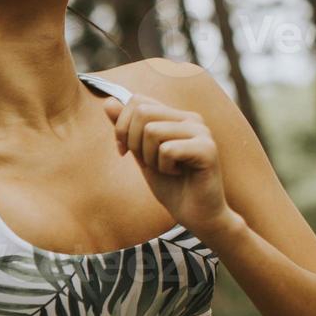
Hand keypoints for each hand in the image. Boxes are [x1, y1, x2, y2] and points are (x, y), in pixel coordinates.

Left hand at [102, 93, 234, 236]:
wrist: (197, 215)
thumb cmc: (170, 185)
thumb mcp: (140, 154)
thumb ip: (126, 128)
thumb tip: (108, 101)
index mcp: (176, 115)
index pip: (137, 100)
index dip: (122, 127)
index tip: (126, 150)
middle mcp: (191, 118)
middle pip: (142, 113)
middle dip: (134, 143)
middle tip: (149, 163)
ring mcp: (201, 131)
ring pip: (152, 131)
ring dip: (150, 158)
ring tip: (167, 169)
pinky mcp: (208, 148)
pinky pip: (167, 149)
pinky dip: (164, 167)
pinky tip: (178, 174)